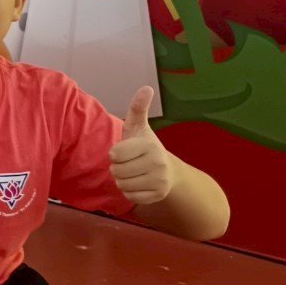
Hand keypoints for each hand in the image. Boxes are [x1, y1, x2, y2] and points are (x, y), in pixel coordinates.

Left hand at [109, 87, 172, 204]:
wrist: (169, 171)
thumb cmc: (146, 147)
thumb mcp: (139, 127)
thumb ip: (138, 108)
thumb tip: (146, 88)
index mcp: (149, 145)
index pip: (115, 154)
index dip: (115, 154)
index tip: (124, 150)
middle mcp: (157, 163)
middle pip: (116, 171)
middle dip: (118, 168)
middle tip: (129, 162)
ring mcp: (159, 181)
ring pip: (122, 185)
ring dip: (122, 180)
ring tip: (133, 172)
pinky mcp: (158, 196)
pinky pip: (129, 197)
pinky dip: (130, 192)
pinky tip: (139, 183)